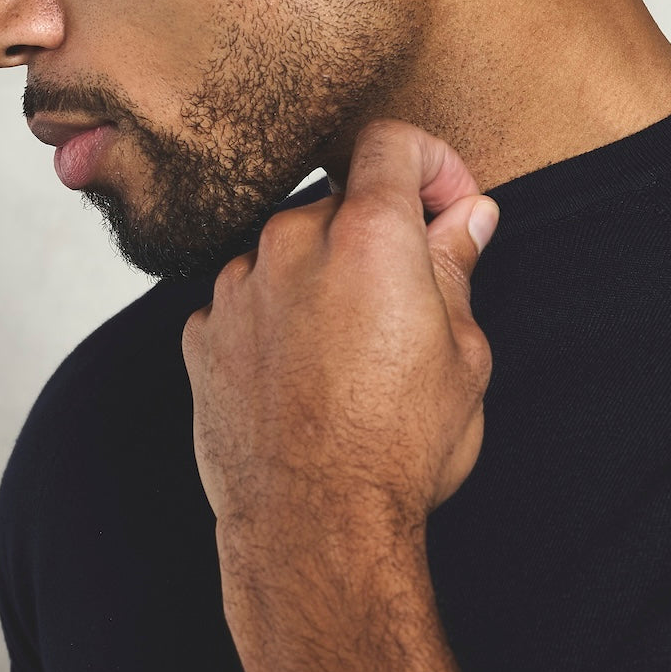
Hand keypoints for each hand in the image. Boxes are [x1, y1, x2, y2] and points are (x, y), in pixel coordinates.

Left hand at [181, 119, 499, 603]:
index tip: (449, 209)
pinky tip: (304, 377)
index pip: (391, 142)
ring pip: (288, 252)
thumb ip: (456, 268)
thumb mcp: (464, 355)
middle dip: (380, 238)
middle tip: (412, 305)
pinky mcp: (202, 334)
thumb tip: (468, 217)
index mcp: (368, 236)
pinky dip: (276, 319)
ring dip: (322, 278)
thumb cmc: (400, 448)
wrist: (314, 529)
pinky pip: (247, 301)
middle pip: (340, 203)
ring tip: (352, 355)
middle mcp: (292, 243)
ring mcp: (237, 288)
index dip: (431, 163)